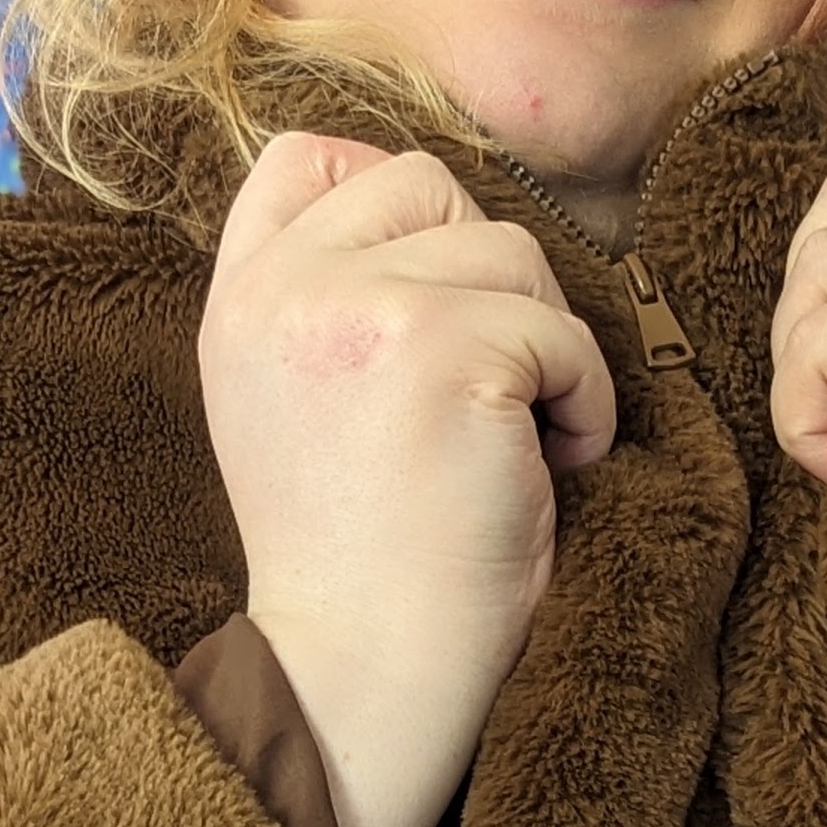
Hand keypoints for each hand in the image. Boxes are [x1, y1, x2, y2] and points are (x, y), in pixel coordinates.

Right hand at [198, 131, 618, 826]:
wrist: (360, 670)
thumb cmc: (361, 545)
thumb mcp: (294, 392)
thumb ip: (330, 291)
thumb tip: (439, 202)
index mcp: (242, 297)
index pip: (306, 155)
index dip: (392, 197)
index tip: (433, 293)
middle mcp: (285, 288)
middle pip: (433, 183)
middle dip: (488, 273)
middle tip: (486, 381)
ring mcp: (360, 310)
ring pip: (514, 251)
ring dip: (545, 342)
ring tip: (513, 438)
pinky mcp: (443, 349)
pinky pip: (566, 331)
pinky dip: (585, 401)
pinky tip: (546, 466)